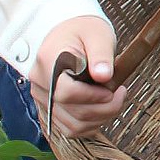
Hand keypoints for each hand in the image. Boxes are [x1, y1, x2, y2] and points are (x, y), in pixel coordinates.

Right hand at [30, 15, 123, 138]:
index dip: (92, 96)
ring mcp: (42, 98)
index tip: (112, 89)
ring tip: (114, 99)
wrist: (68, 33)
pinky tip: (102, 109)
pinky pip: (69, 128)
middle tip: (120, 92)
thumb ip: (101, 54)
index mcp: (49, 61)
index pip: (65, 92)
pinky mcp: (49, 109)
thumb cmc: (85, 31)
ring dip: (100, 118)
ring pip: (71, 125)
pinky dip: (90, 125)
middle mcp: (39, 83)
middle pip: (70, 111)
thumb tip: (104, 76)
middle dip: (104, 108)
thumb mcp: (98, 34)